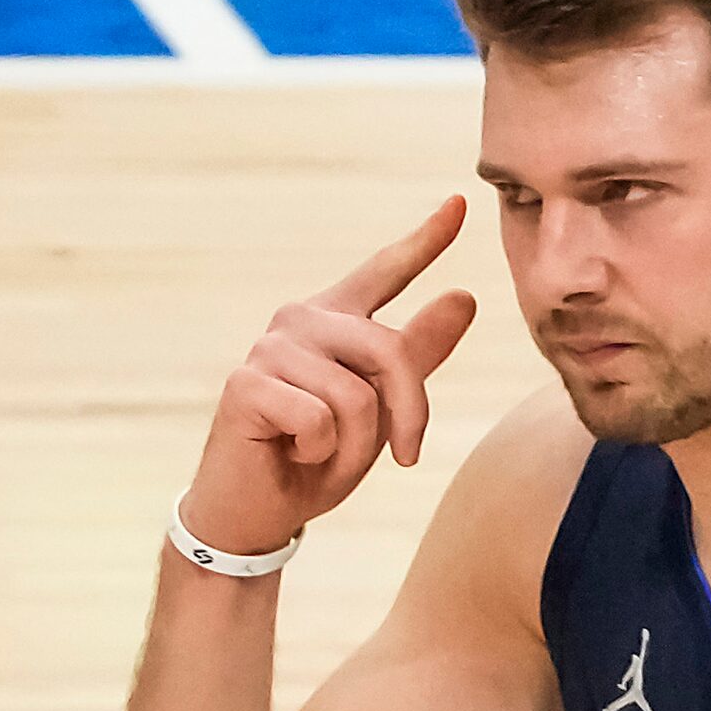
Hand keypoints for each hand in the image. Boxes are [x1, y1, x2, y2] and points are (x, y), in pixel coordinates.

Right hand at [180, 197, 478, 554]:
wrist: (261, 508)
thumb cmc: (321, 456)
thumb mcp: (384, 407)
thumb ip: (419, 353)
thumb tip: (464, 296)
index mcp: (338, 322)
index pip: (385, 272)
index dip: (424, 240)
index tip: (458, 202)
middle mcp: (302, 321)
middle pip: (390, 352)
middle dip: (408, 414)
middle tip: (403, 454)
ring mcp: (270, 348)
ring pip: (357, 395)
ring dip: (357, 443)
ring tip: (323, 451)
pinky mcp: (247, 384)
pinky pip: (319, 419)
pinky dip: (320, 451)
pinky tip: (292, 451)